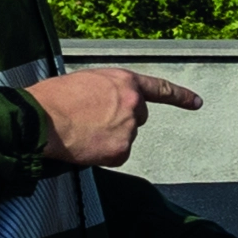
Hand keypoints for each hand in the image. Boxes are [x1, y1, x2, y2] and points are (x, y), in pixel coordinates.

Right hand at [34, 65, 193, 167]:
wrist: (41, 119)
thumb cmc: (53, 99)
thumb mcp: (85, 82)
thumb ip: (104, 92)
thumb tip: (103, 104)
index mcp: (124, 81)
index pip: (160, 89)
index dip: (180, 96)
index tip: (196, 102)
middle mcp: (132, 103)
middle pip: (138, 118)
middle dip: (121, 121)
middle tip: (93, 122)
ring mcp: (129, 128)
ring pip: (124, 138)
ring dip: (108, 138)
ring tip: (82, 132)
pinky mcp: (121, 150)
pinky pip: (116, 156)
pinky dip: (102, 155)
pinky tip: (84, 146)